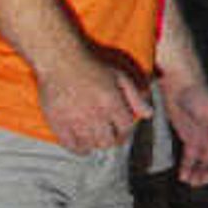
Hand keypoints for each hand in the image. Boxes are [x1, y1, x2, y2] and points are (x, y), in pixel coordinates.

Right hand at [35, 48, 152, 154]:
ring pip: (92, 144)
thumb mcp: (120, 75)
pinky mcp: (58, 123)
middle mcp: (95, 114)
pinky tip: (81, 142)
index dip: (126, 129)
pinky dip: (79, 148)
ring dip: (96, 142)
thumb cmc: (92, 65)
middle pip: (110, 140)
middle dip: (113, 138)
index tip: (121, 127)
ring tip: (96, 136)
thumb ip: (135, 96)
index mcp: (111, 102)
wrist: (60, 59)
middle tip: (109, 134)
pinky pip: (71, 145)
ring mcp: (75, 120)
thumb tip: (149, 114)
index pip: (125, 127)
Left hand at [160, 73, 207, 186]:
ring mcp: (203, 138)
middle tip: (202, 181)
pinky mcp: (190, 140)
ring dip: (199, 173)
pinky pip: (190, 158)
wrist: (178, 87)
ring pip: (204, 162)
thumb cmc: (198, 94)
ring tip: (192, 181)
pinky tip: (183, 175)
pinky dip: (188, 167)